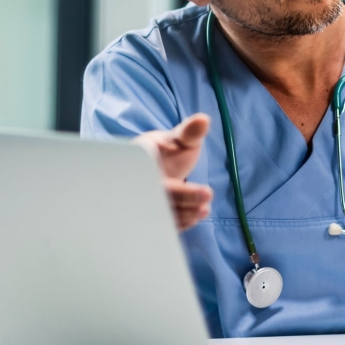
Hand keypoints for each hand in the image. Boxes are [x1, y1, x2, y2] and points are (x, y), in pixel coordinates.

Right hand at [132, 114, 212, 230]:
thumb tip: (203, 120)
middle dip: (183, 207)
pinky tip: (195, 217)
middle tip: (205, 207)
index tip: (207, 192)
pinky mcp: (148, 215)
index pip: (158, 180)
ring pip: (159, 217)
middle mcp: (137, 185)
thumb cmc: (166, 151)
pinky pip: (158, 225)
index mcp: (140, 163)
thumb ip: (190, 132)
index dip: (182, 190)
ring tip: (203, 211)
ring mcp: (141, 202)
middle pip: (158, 201)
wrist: (152, 164)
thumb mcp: (179, 138)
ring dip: (182, 217)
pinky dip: (177, 224)